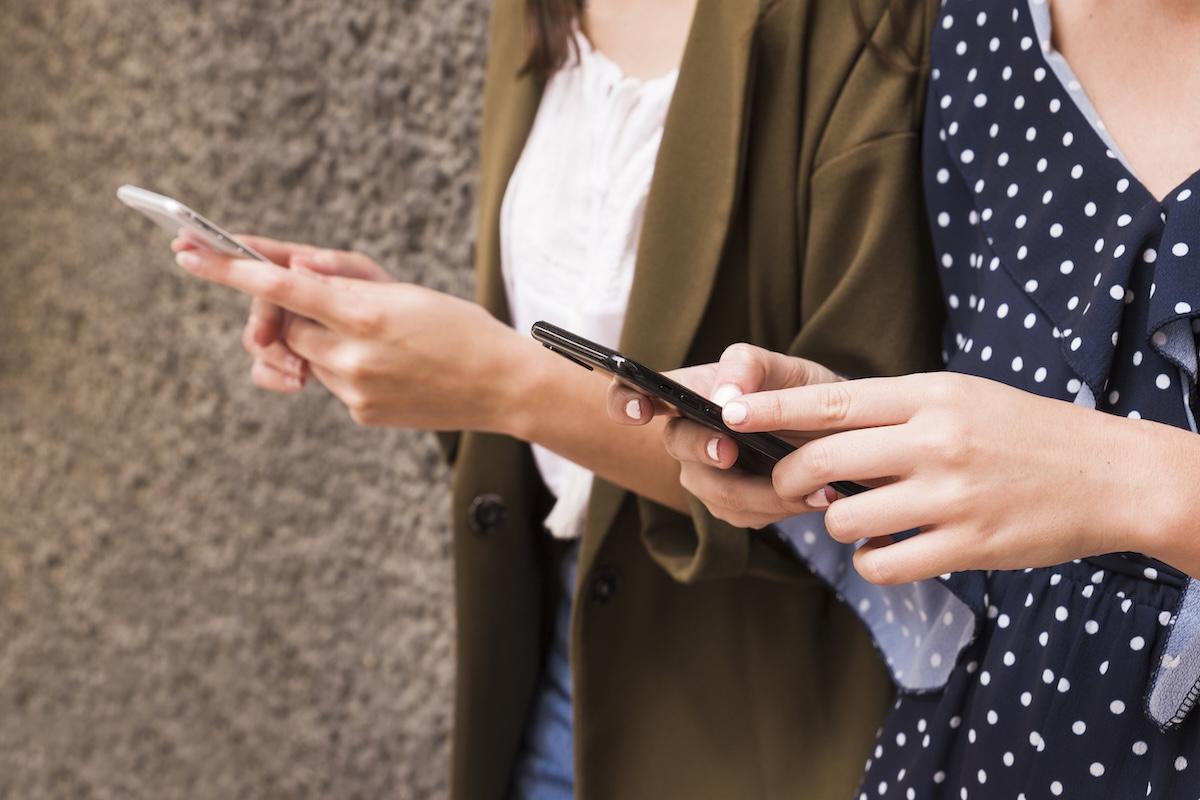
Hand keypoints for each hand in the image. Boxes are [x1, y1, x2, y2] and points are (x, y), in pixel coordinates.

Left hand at [174, 247, 524, 429]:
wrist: (500, 384)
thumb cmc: (456, 325)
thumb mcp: (402, 287)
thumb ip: (342, 275)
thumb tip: (291, 268)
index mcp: (365, 312)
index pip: (281, 285)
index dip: (229, 268)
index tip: (187, 251)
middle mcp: (352, 354)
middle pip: (285, 324)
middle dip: (292, 310)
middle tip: (318, 299)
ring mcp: (353, 390)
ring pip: (304, 356)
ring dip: (323, 340)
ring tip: (375, 338)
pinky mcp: (360, 414)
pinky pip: (329, 382)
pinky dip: (344, 366)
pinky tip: (388, 366)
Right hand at [607, 344, 843, 528]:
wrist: (838, 435)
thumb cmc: (802, 392)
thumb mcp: (784, 366)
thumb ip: (748, 367)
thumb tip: (725, 399)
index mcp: (689, 392)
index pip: (635, 392)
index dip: (625, 401)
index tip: (638, 410)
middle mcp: (689, 434)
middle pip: (677, 444)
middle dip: (702, 450)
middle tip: (728, 451)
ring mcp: (706, 473)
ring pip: (712, 490)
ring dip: (757, 490)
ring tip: (808, 483)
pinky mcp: (730, 506)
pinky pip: (741, 515)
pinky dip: (777, 508)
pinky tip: (810, 496)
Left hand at [722, 371, 1170, 582]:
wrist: (1107, 474)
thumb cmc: (1023, 430)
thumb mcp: (960, 396)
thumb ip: (894, 411)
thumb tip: (821, 430)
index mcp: (929, 396)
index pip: (830, 402)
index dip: (771, 410)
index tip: (728, 412)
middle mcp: (934, 442)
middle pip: (822, 463)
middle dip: (789, 480)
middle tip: (789, 487)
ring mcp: (950, 497)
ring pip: (844, 520)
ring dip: (834, 526)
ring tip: (855, 520)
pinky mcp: (968, 547)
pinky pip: (883, 565)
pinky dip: (869, 563)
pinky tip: (882, 552)